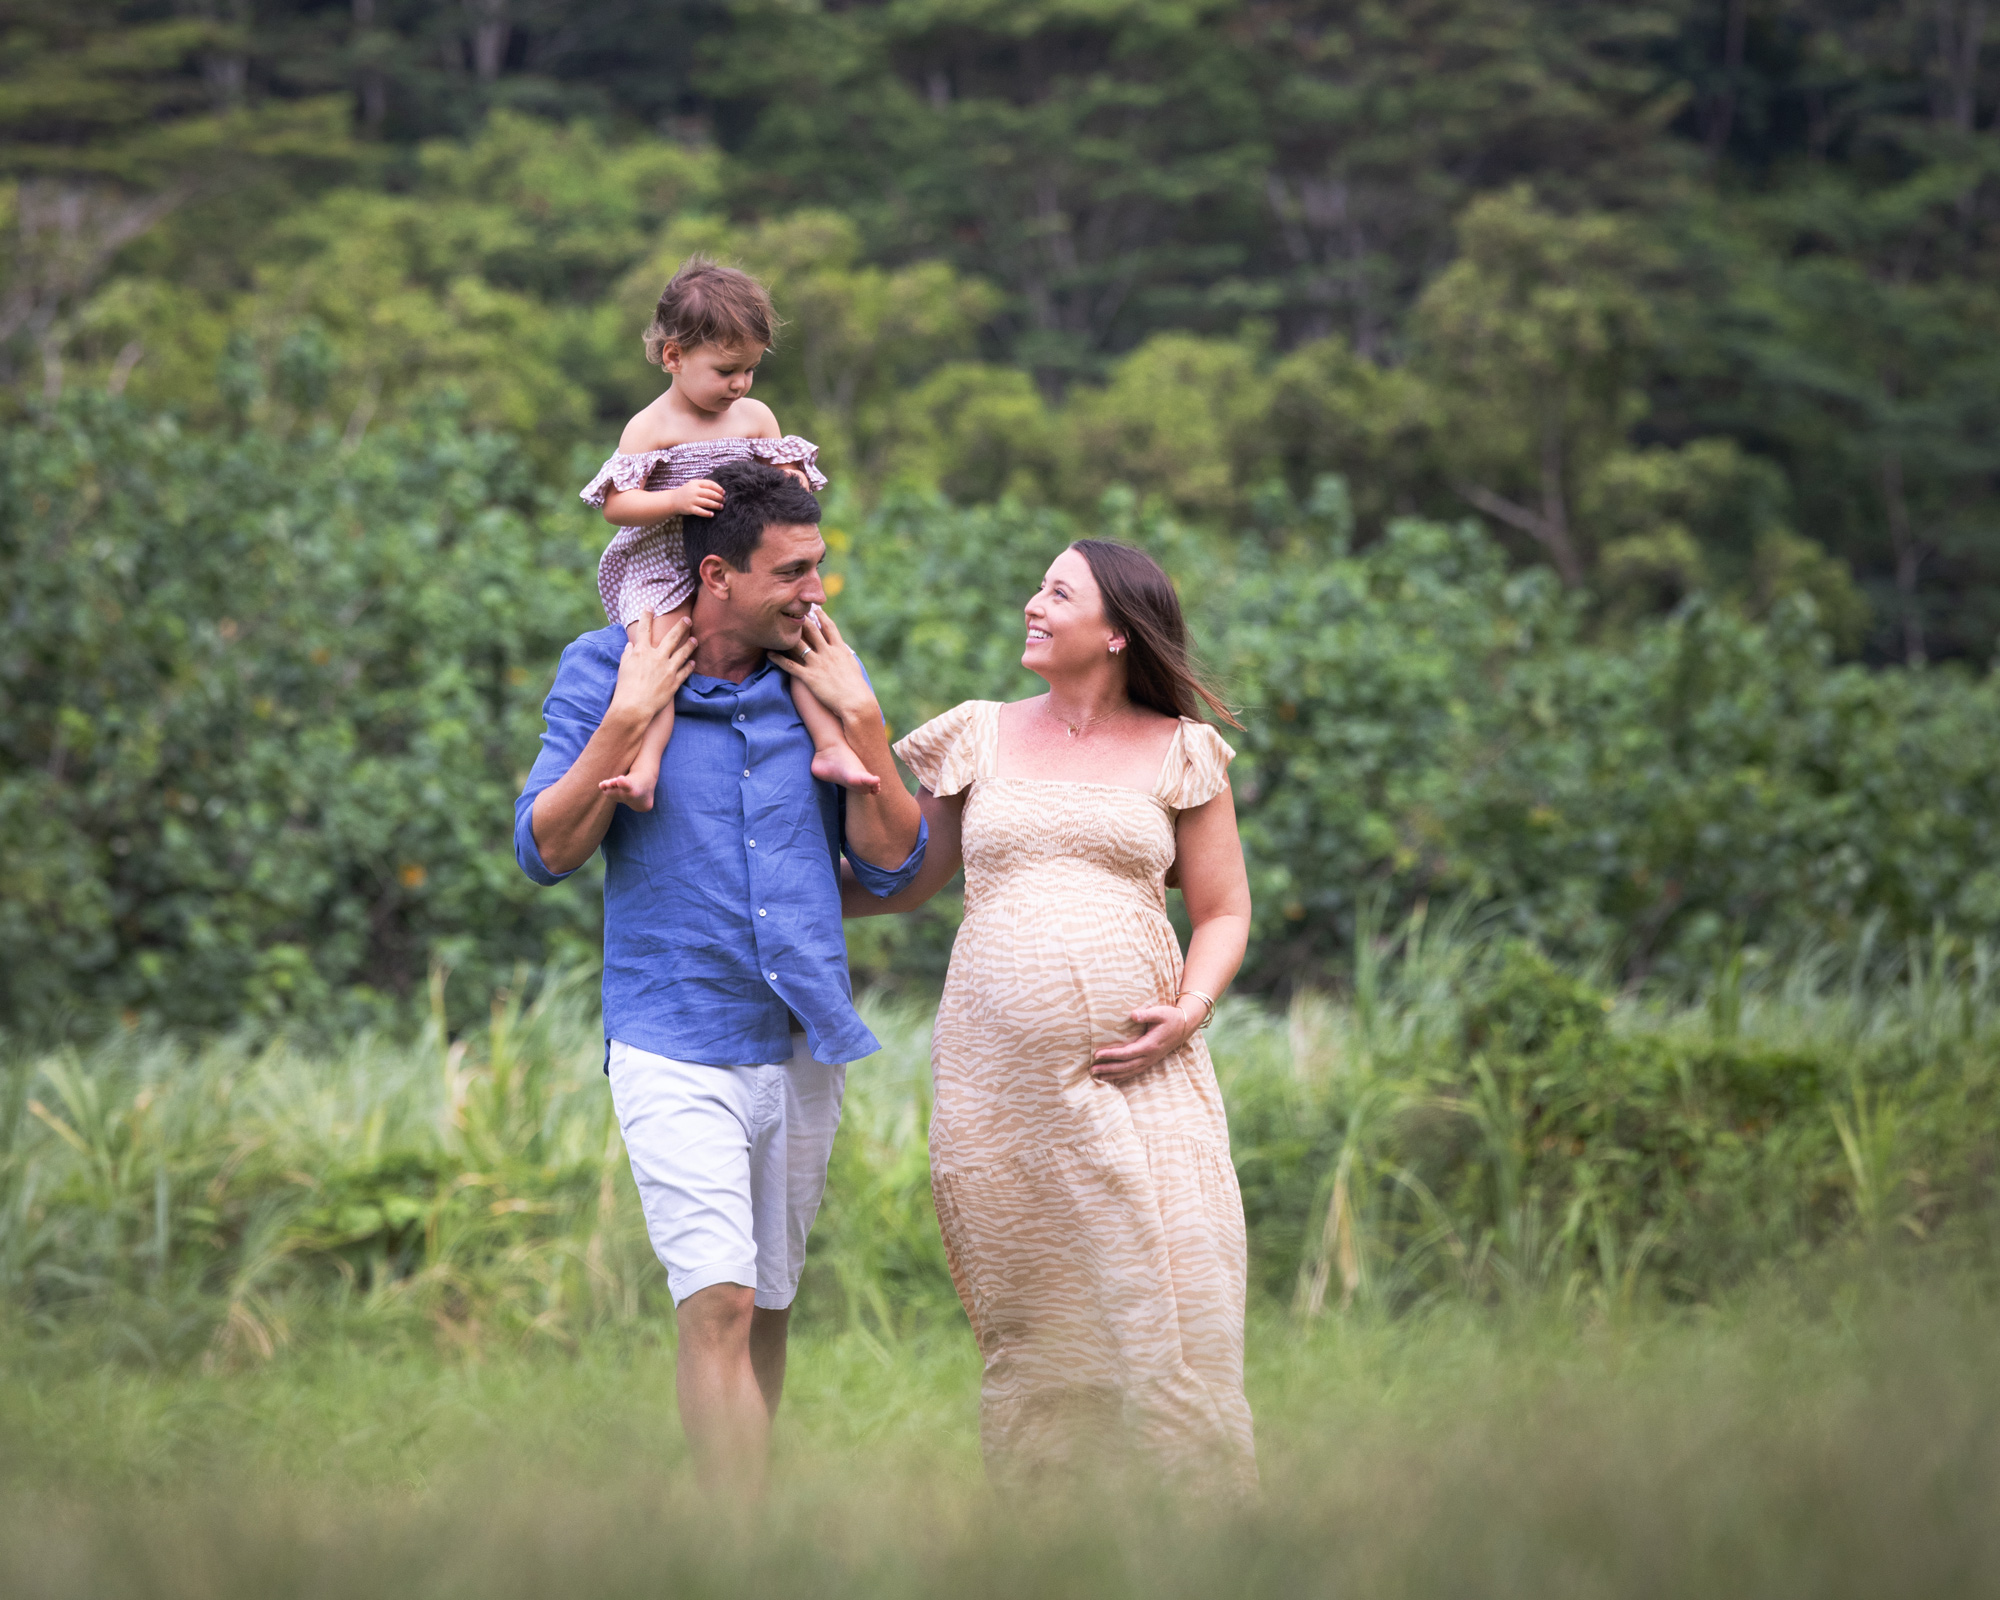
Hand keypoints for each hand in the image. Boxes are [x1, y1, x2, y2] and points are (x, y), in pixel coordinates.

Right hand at [608, 610, 695, 726]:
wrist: (634, 707)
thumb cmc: (625, 688)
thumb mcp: (623, 667)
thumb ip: (628, 654)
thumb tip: (630, 646)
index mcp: (642, 652)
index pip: (645, 629)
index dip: (647, 616)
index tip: (650, 606)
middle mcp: (657, 657)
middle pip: (672, 637)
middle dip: (681, 626)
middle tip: (687, 620)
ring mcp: (668, 669)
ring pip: (683, 653)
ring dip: (690, 645)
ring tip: (695, 640)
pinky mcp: (674, 682)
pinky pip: (685, 672)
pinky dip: (689, 666)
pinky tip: (692, 663)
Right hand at [670, 479, 724, 517]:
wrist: (673, 500)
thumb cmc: (687, 492)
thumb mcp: (693, 485)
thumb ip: (704, 486)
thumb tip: (719, 490)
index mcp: (695, 483)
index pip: (710, 484)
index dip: (718, 488)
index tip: (724, 493)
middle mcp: (693, 491)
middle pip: (710, 493)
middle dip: (719, 497)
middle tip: (724, 500)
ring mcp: (691, 500)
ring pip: (707, 502)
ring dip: (715, 505)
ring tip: (721, 507)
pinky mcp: (689, 508)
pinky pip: (700, 511)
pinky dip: (707, 513)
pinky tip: (712, 514)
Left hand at [767, 609, 877, 724]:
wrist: (856, 702)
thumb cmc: (858, 688)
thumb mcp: (853, 666)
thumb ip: (846, 657)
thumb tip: (844, 652)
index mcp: (840, 649)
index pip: (829, 627)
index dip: (821, 616)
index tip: (815, 607)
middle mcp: (828, 653)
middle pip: (812, 630)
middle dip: (801, 619)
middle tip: (791, 609)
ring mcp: (817, 664)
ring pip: (799, 644)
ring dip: (787, 636)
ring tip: (776, 628)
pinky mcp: (809, 677)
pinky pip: (790, 665)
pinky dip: (779, 659)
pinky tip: (770, 654)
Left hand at [1091, 1001, 1197, 1079]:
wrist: (1185, 1026)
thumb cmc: (1171, 1017)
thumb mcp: (1160, 1012)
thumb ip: (1146, 1014)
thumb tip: (1132, 1014)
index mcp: (1149, 1045)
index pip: (1127, 1053)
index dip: (1111, 1055)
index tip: (1097, 1054)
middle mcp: (1149, 1056)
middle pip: (1126, 1066)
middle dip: (1108, 1069)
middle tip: (1093, 1069)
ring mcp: (1150, 1060)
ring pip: (1130, 1071)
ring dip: (1114, 1075)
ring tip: (1098, 1077)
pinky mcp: (1151, 1061)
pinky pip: (1135, 1071)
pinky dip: (1123, 1076)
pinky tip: (1113, 1079)